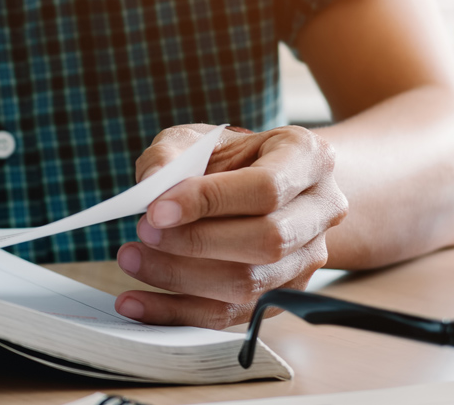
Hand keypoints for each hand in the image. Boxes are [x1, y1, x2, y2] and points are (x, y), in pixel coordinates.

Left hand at [115, 124, 348, 327]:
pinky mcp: (283, 294)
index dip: (210, 201)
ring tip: (132, 259)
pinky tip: (136, 302)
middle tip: (143, 232)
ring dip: (181, 277)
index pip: (266, 188)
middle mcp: (321, 210)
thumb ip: (171, 154)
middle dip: (196, 242)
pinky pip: (231, 315)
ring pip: (250, 284)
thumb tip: (151, 184)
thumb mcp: (198, 138)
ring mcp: (308, 258)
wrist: (263, 185)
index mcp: (308, 158)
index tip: (156, 209)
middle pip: (267, 240)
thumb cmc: (228, 158)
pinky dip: (178, 312)